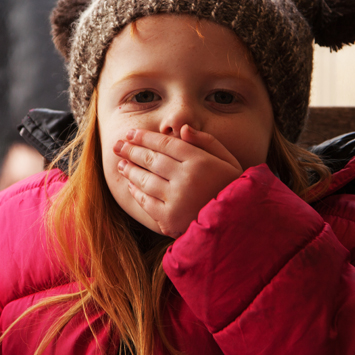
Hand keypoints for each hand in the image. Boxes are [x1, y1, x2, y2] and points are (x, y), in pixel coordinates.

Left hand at [114, 125, 242, 237]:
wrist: (238, 225)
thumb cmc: (233, 188)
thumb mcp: (229, 161)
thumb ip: (207, 142)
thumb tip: (183, 129)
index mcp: (201, 161)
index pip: (165, 143)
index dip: (145, 137)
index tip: (130, 133)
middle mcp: (186, 178)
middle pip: (151, 159)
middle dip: (131, 150)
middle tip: (117, 145)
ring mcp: (176, 199)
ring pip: (145, 180)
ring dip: (130, 170)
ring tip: (121, 163)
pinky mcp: (169, 219)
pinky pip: (146, 202)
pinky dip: (136, 192)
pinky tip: (130, 185)